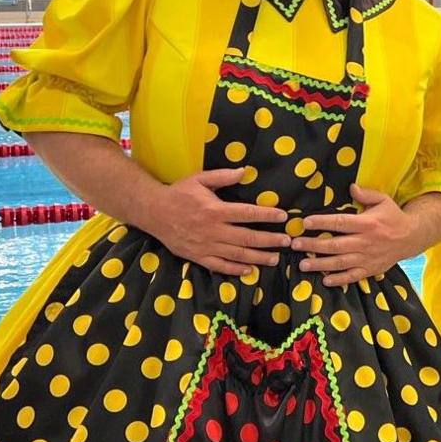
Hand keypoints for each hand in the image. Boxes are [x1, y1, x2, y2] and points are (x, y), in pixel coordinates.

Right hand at [143, 168, 289, 276]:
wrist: (153, 212)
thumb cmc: (178, 193)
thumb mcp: (199, 179)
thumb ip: (222, 176)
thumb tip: (244, 171)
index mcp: (215, 210)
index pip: (247, 214)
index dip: (267, 215)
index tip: (283, 217)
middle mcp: (213, 230)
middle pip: (247, 238)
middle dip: (270, 240)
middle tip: (287, 241)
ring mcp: (205, 246)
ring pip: (237, 255)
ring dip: (258, 257)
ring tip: (275, 258)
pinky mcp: (198, 257)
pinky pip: (219, 266)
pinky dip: (235, 270)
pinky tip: (249, 270)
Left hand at [291, 184, 418, 286]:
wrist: (412, 238)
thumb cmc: (393, 217)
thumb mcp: (383, 200)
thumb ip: (366, 194)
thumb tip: (351, 187)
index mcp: (367, 223)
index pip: (340, 222)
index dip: (322, 222)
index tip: (305, 223)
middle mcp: (366, 242)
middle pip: (336, 245)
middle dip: (313, 245)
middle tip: (295, 245)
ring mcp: (367, 258)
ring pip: (340, 262)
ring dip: (320, 264)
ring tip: (303, 264)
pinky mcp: (370, 270)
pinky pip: (352, 276)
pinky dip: (339, 279)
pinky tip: (325, 280)